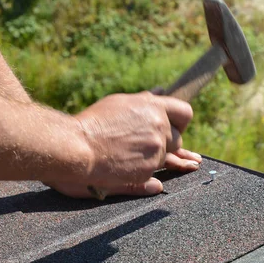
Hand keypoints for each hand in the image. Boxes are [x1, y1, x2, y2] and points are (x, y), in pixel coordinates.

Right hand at [44, 91, 200, 197]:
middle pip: (177, 138)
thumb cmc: (95, 123)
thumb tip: (162, 91)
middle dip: (165, 142)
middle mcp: (159, 127)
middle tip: (142, 143)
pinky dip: (143, 169)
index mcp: (154, 107)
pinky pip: (154, 171)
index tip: (171, 126)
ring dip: (153, 156)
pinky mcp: (149, 169)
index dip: (179, 122)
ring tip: (128, 152)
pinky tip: (125, 163)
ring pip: (166, 156)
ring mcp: (156, 150)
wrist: (78, 147)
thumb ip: (145, 100)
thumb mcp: (120, 103)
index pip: (185, 113)